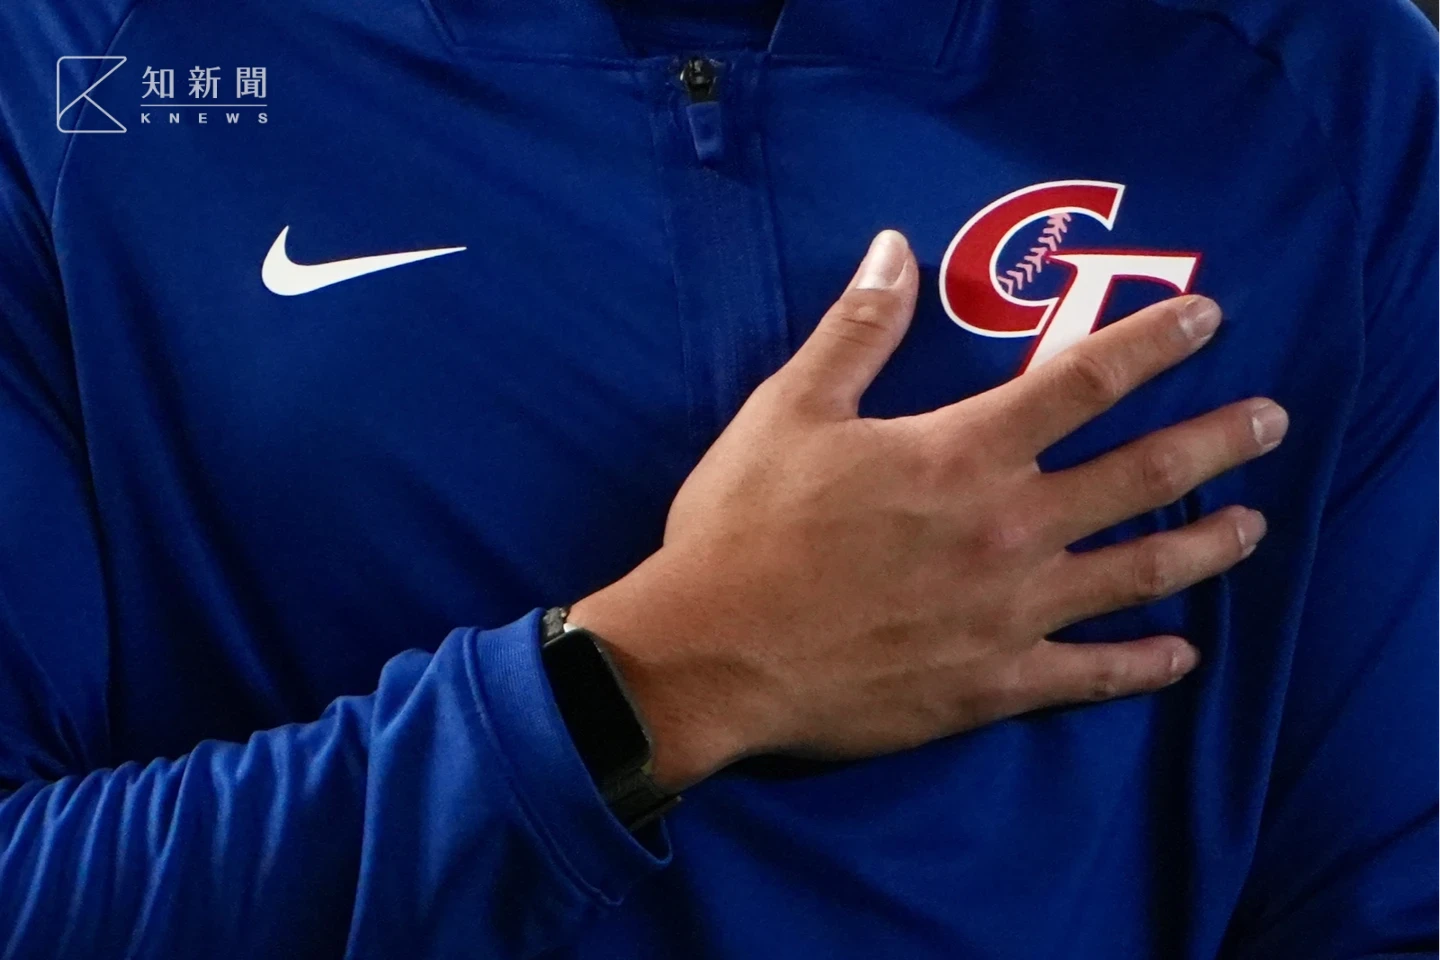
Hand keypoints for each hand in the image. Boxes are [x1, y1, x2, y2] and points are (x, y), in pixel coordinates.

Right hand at [570, 230, 1286, 791]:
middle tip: (1272, 424)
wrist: (713, 654)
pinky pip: (1091, 675)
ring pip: (1137, 573)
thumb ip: (857, 330)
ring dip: (1205, 546)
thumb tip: (893, 247)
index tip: (1210, 321)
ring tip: (1253, 528)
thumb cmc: (745, 526)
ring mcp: (1011, 612)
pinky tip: (1181, 656)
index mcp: (964, 451)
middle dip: (1217, 443)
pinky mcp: (993, 683)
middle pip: (1141, 475)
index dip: (1153, 345)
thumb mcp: (790, 410)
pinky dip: (1142, 666)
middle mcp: (1009, 527)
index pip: (1085, 382)